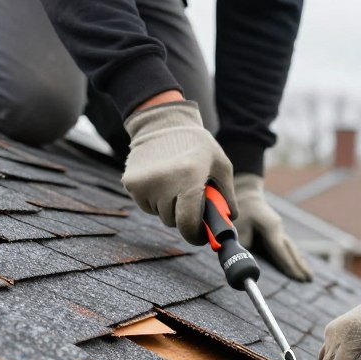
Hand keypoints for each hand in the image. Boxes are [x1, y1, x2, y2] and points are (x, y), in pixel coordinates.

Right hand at [121, 101, 234, 244]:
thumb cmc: (197, 145)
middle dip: (183, 217)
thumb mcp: (221, 165)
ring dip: (169, 207)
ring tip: (175, 185)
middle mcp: (164, 182)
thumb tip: (229, 221)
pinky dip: (155, 200)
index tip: (200, 237)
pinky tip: (161, 182)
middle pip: (173, 221)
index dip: (195, 235)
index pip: (188, 223)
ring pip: (158, 214)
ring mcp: (144, 183)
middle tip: (189, 202)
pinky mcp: (130, 182)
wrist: (163, 122)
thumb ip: (227, 196)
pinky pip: (146, 205)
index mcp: (189, 177)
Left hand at [233, 173, 312, 281]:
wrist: (245, 193)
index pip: (280, 250)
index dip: (288, 265)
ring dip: (300, 263)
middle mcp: (279, 229)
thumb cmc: (240, 211)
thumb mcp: (237, 226)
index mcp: (270, 227)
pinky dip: (295, 257)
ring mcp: (280, 229)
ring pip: (292, 249)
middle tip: (308, 281)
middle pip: (291, 251)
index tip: (296, 278)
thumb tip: (246, 262)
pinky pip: (289, 247)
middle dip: (299, 266)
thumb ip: (242, 245)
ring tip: (309, 278)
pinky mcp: (278, 231)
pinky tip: (301, 265)